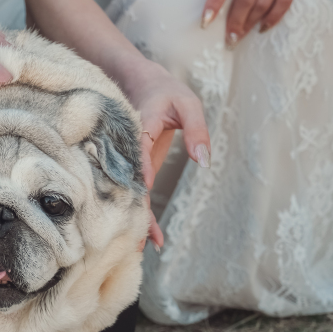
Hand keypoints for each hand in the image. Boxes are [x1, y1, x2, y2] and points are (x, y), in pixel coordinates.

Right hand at [117, 60, 210, 247]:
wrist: (139, 83)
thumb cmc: (167, 92)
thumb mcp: (188, 104)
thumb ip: (197, 130)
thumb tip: (203, 161)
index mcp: (139, 125)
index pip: (139, 148)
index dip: (141, 165)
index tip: (144, 185)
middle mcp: (129, 146)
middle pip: (132, 180)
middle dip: (138, 207)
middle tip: (141, 237)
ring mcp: (130, 159)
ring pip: (132, 191)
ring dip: (139, 218)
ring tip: (144, 248)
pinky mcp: (135, 166)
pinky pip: (137, 191)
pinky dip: (143, 212)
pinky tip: (150, 236)